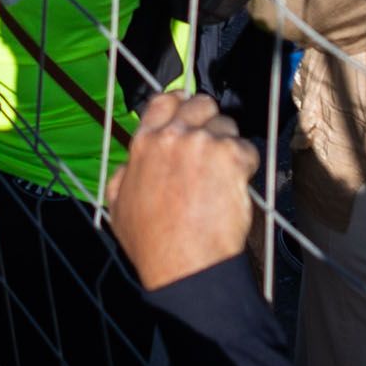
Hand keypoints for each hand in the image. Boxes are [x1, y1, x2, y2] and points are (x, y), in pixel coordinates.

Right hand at [106, 91, 255, 289]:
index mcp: (144, 144)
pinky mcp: (231, 156)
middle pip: (201, 105)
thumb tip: (128, 165)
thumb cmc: (152, 244)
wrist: (183, 264)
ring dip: (229, 146)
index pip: (164, 101)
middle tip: (213, 148)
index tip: (188, 109)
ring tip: (223, 177)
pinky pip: (247, 149)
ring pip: (227, 126)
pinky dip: (247, 166)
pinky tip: (235, 188)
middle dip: (210, 122)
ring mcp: (203, 143)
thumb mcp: (117, 207)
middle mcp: (173, 136)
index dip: (180, 103)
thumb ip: (123, 176)